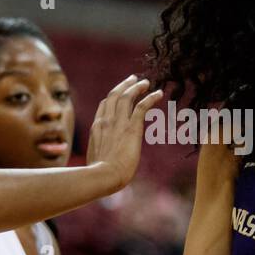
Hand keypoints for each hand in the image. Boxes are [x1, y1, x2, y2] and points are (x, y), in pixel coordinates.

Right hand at [85, 75, 163, 192]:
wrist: (103, 176)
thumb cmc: (99, 175)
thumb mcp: (95, 160)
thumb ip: (100, 154)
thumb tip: (102, 161)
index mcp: (97, 128)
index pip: (104, 106)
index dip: (113, 98)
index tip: (120, 94)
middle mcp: (106, 121)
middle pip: (114, 95)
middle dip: (124, 85)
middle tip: (133, 78)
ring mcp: (118, 123)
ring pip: (127, 97)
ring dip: (137, 87)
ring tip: (146, 82)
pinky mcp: (131, 128)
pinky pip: (142, 107)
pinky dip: (151, 98)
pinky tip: (159, 93)